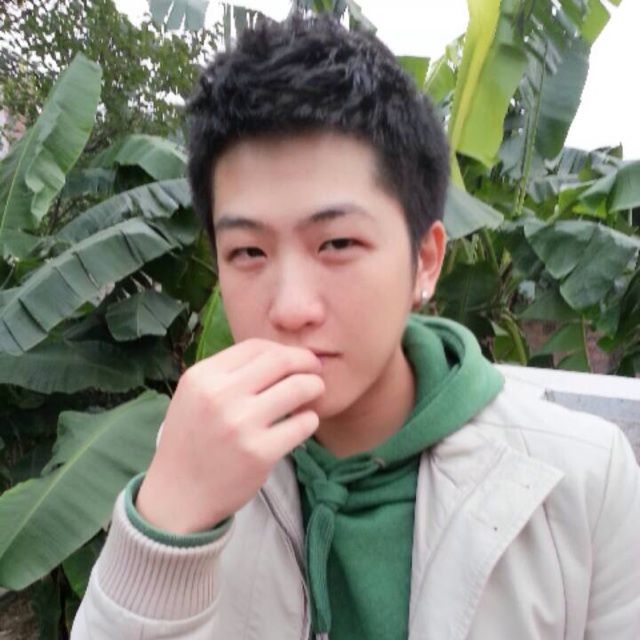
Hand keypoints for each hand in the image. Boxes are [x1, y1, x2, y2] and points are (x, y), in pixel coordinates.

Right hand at [135, 339, 324, 533]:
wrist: (178, 496)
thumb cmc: (192, 441)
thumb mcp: (195, 396)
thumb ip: (228, 374)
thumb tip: (279, 355)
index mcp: (202, 376)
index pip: (256, 347)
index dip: (282, 350)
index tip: (295, 359)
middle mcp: (220, 396)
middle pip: (280, 361)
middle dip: (306, 362)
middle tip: (315, 371)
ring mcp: (240, 424)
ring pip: (298, 388)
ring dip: (314, 387)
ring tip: (314, 395)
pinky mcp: (260, 453)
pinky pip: (302, 424)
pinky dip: (310, 420)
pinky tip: (303, 423)